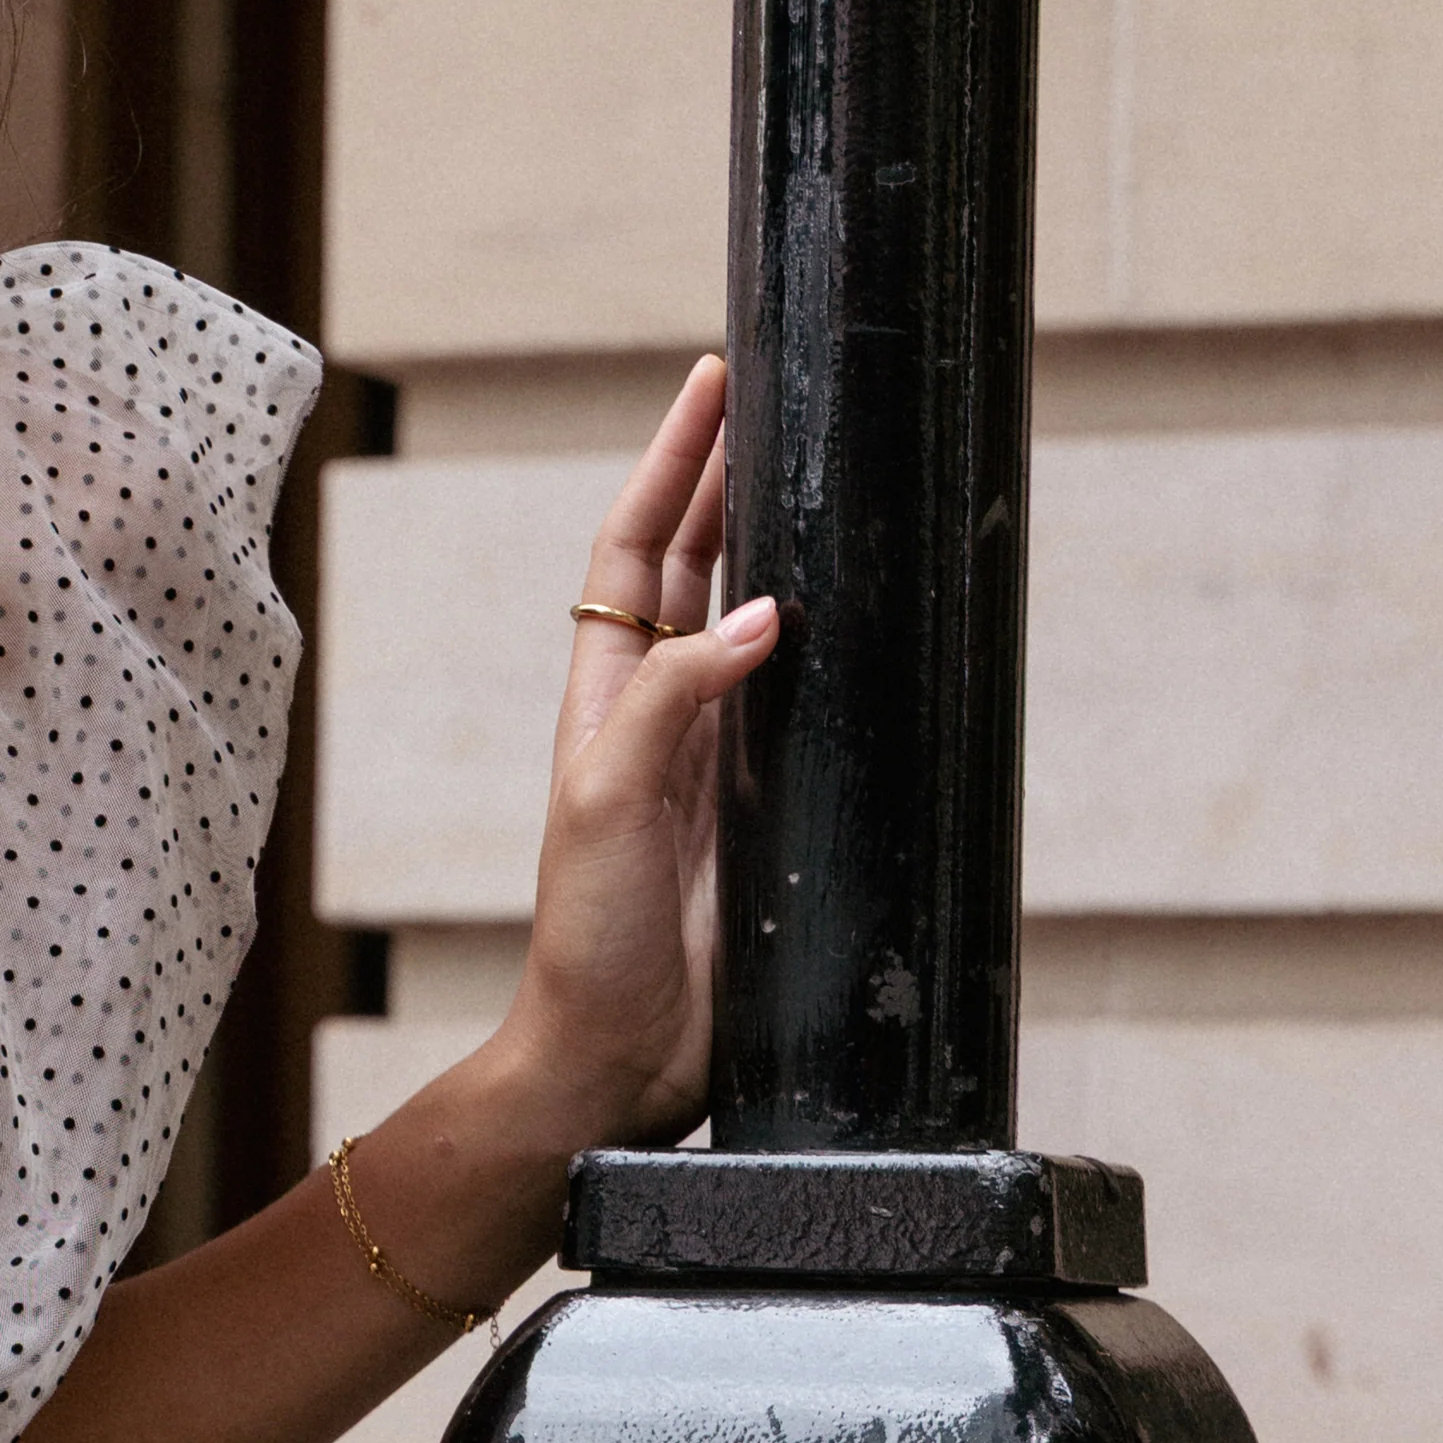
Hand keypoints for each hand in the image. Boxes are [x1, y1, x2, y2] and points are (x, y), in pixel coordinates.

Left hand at [480, 355, 777, 1155]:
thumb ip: (674, 701)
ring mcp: (711, 762)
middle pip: (687, 568)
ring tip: (810, 469)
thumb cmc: (588, 939)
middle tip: (768, 396)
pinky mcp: (759, 814)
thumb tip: (755, 611)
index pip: (633, 553)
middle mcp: (656, 719)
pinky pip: (797, 708)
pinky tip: (855, 617)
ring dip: (769, 547)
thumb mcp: (608, 803)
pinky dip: (823, 649)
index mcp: (604, 701)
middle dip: (722, 479)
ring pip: (741, 626)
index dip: (672, 465)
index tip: (714, 384)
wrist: (615, 1058)